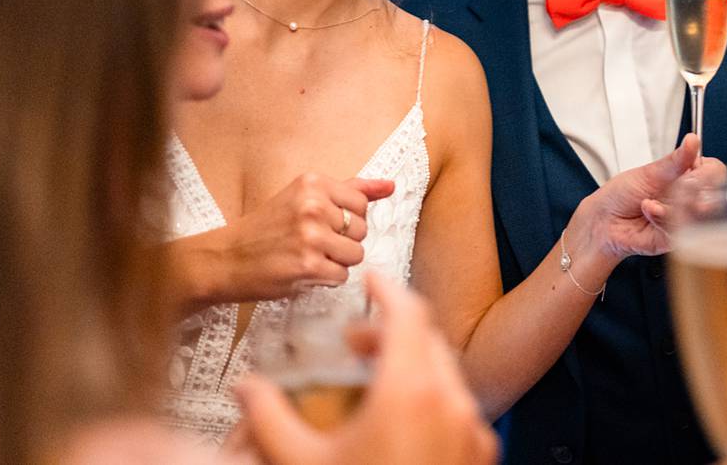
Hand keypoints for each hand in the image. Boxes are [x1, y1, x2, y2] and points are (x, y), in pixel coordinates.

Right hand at [198, 174, 395, 302]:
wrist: (226, 258)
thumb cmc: (266, 229)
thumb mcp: (303, 197)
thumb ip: (349, 190)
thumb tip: (390, 186)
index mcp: (313, 183)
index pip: (361, 204)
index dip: (346, 220)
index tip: (322, 224)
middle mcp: (313, 205)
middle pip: (361, 230)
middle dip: (342, 241)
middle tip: (311, 243)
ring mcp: (311, 236)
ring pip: (355, 254)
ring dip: (336, 262)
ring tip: (309, 257)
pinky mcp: (309, 265)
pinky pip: (342, 276)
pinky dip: (326, 279)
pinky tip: (304, 272)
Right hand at [236, 273, 497, 464]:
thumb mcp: (300, 464)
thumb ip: (269, 419)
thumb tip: (246, 388)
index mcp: (411, 391)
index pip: (407, 313)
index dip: (386, 290)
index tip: (370, 279)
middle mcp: (451, 402)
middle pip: (427, 340)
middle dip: (391, 330)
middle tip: (356, 340)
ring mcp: (472, 429)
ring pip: (446, 374)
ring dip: (412, 365)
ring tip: (374, 383)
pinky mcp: (480, 454)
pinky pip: (459, 408)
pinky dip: (432, 398)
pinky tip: (400, 423)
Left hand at [576, 134, 718, 260]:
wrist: (603, 221)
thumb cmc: (621, 195)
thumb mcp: (649, 172)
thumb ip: (675, 161)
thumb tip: (692, 141)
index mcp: (685, 177)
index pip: (714, 172)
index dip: (708, 174)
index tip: (694, 171)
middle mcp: (689, 198)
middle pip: (714, 195)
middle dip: (694, 192)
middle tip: (676, 189)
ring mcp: (685, 219)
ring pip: (698, 214)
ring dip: (674, 206)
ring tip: (652, 202)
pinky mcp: (677, 238)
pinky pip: (682, 229)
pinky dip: (662, 218)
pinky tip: (649, 212)